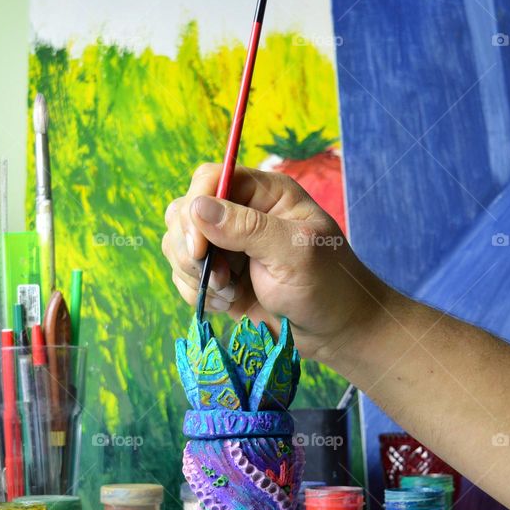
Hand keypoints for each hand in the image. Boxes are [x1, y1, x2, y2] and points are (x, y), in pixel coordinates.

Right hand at [162, 163, 389, 361]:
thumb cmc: (327, 285)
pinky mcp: (216, 275)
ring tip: (229, 292)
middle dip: (190, 249)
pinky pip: (182, 276)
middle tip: (222, 279)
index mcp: (264, 194)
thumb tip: (197, 207)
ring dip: (193, 274)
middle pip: (184, 210)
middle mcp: (239, 213)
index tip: (199, 249)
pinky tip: (226, 302)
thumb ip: (248, 228)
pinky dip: (197, 293)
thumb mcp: (295, 252)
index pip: (210, 178)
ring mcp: (225, 245)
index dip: (195, 208)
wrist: (333, 331)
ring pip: (176, 244)